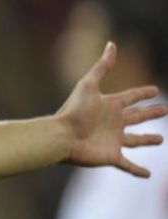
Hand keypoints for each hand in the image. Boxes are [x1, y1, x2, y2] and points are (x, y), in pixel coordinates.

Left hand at [58, 42, 166, 177]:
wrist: (61, 136)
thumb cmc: (73, 111)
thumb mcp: (89, 84)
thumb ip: (102, 66)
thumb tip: (112, 44)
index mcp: (110, 105)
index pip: (131, 97)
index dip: (143, 93)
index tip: (155, 90)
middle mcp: (113, 122)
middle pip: (138, 116)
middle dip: (152, 113)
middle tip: (166, 109)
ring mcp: (113, 140)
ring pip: (136, 140)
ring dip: (148, 140)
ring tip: (161, 139)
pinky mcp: (111, 156)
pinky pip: (128, 165)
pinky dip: (138, 170)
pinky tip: (148, 175)